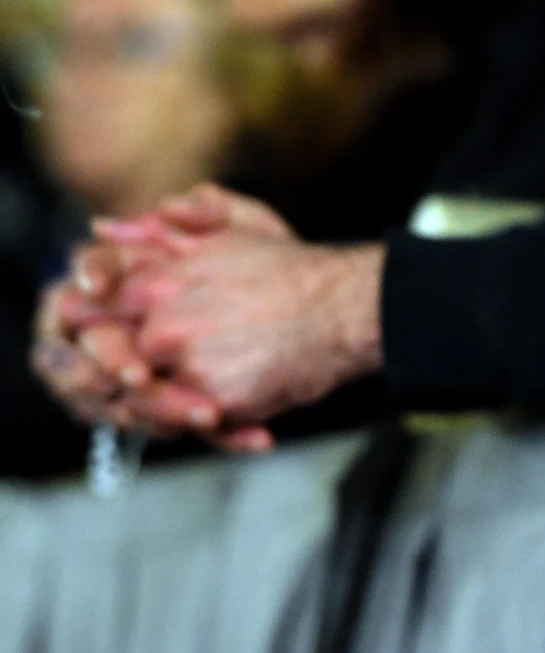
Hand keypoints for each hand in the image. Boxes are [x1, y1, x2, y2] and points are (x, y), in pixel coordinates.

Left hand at [31, 183, 298, 451]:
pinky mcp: (219, 403)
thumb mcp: (221, 234)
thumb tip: (103, 227)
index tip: (100, 337)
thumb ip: (158, 233)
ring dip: (168, 404)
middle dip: (125, 377)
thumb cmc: (290, 272)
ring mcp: (190, 368)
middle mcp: (164, 328)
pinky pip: (194, 424)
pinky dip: (210, 426)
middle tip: (150, 380)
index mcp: (158, 286)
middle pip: (114, 367)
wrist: (344, 309)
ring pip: (152, 401)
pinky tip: (233, 416)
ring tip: (201, 399)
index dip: (92, 327)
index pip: (91, 312)